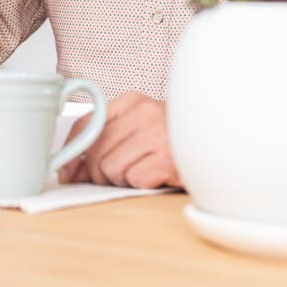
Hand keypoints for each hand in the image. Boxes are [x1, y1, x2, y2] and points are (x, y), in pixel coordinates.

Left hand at [57, 91, 182, 189]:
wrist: (219, 144)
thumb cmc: (173, 140)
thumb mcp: (138, 129)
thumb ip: (104, 142)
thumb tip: (69, 171)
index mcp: (131, 101)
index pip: (85, 124)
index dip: (71, 152)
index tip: (67, 171)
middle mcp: (143, 113)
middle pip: (95, 152)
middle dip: (100, 173)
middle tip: (120, 175)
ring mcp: (158, 135)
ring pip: (111, 169)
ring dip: (123, 179)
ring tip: (143, 171)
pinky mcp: (170, 159)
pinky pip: (134, 179)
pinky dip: (142, 184)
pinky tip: (157, 175)